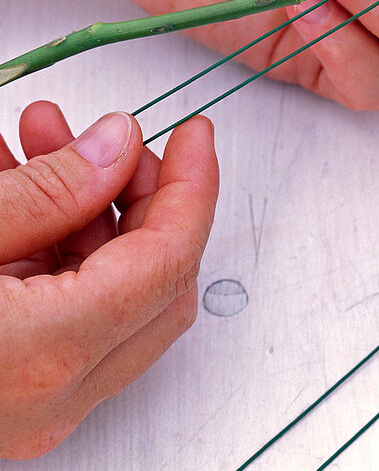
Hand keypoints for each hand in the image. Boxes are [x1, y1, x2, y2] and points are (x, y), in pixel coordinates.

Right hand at [0, 102, 217, 458]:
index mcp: (50, 351)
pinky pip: (66, 317)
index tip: (195, 134)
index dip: (194, 184)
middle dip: (144, 196)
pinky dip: (57, 251)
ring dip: (92, 214)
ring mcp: (34, 408)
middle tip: (111, 137)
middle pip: (156, 281)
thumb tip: (118, 146)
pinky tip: (15, 190)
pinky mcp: (9, 400)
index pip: (171, 256)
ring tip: (41, 141)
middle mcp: (55, 396)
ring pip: (114, 296)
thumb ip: (47, 190)